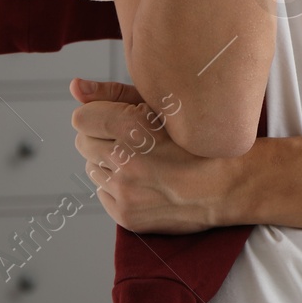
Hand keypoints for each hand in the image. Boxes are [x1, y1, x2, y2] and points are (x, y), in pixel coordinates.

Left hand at [70, 77, 232, 233]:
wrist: (228, 185)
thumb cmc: (195, 138)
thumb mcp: (161, 105)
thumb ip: (112, 93)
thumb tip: (73, 86)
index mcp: (133, 128)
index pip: (81, 118)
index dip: (98, 114)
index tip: (116, 116)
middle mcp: (125, 161)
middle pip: (83, 142)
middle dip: (101, 137)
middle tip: (132, 138)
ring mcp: (125, 192)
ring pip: (91, 168)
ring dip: (107, 161)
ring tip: (141, 158)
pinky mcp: (126, 216)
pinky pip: (102, 193)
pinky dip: (116, 185)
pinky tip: (143, 179)